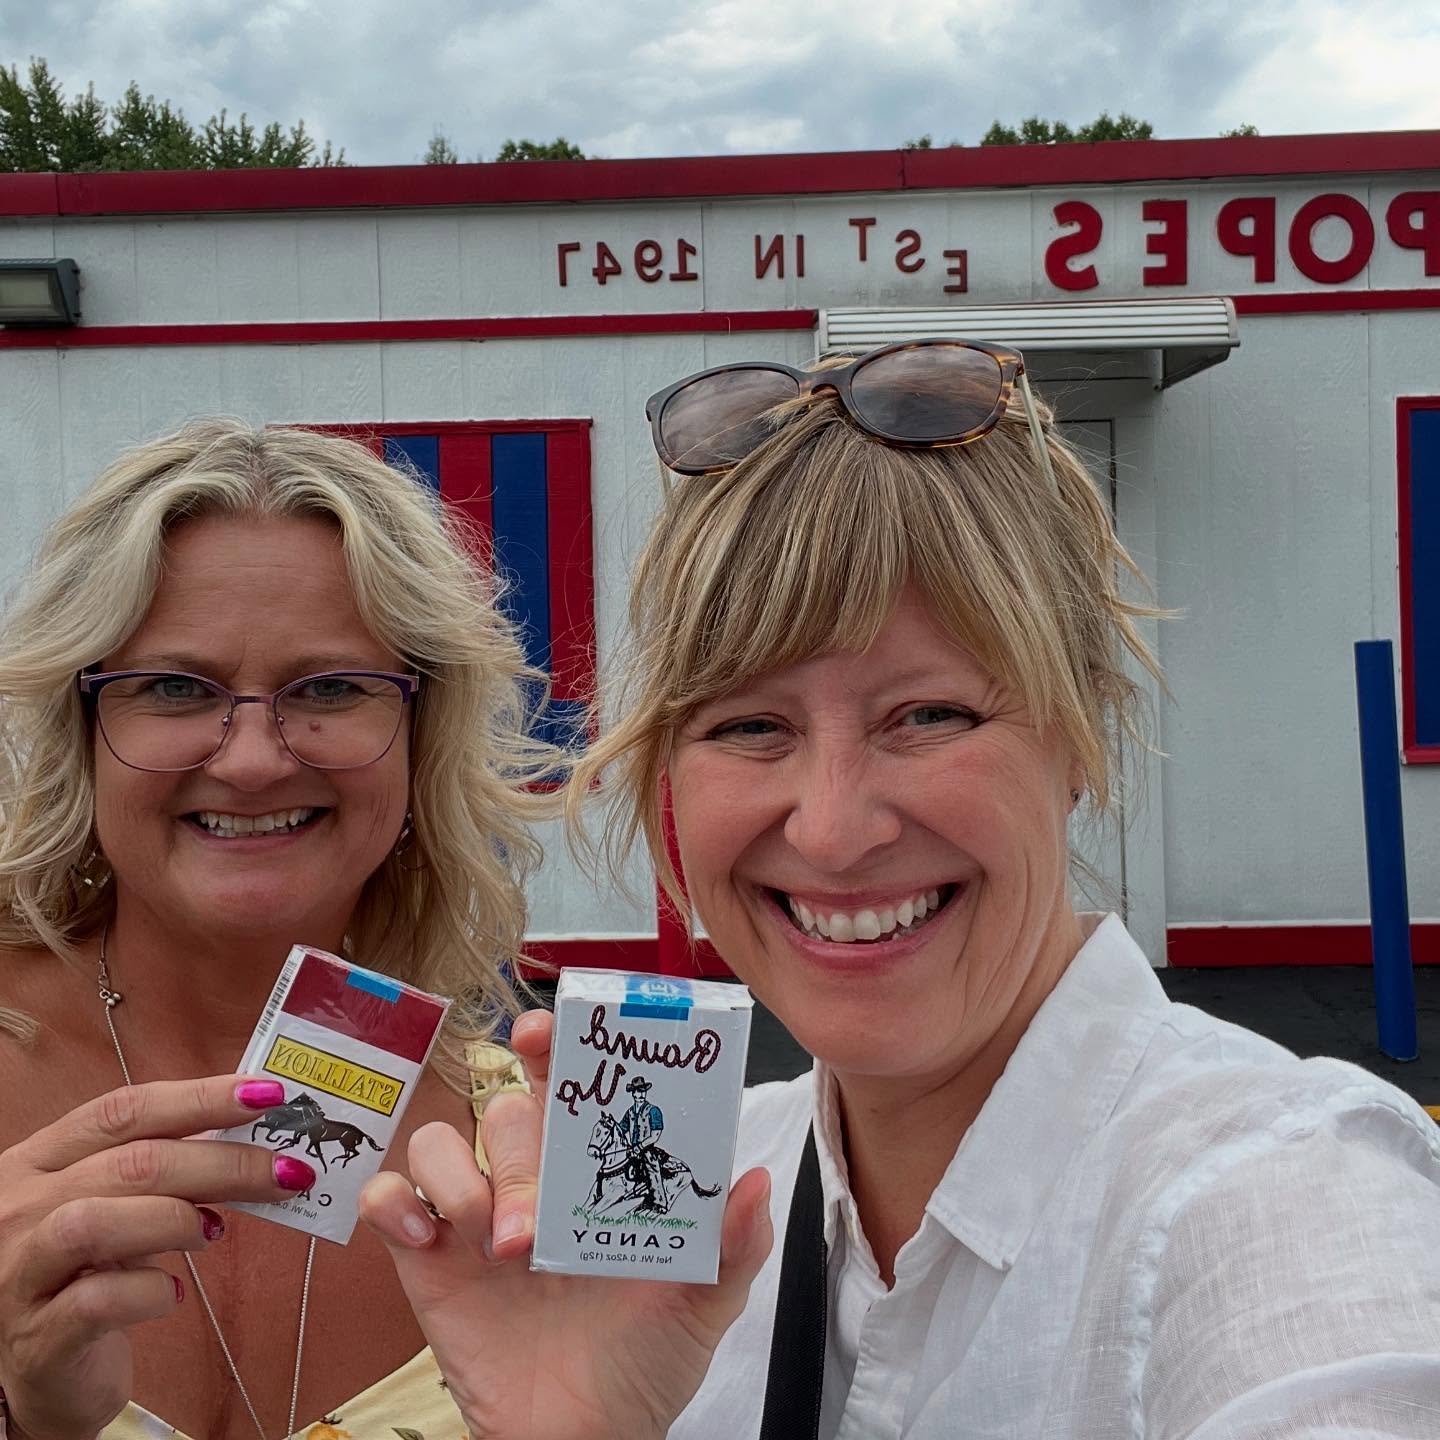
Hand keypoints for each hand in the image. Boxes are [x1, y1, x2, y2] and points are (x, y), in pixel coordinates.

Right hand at [0, 1076, 317, 1439]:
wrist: (43, 1373)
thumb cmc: (90, 1272)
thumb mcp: (119, 1206)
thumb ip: (167, 1170)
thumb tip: (255, 1138)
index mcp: (41, 1159)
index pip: (124, 1110)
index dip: (200, 1098)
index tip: (270, 1095)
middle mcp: (19, 1208)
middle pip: (129, 1163)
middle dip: (223, 1162)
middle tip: (287, 1172)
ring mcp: (18, 1274)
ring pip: (95, 1223)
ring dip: (176, 1218)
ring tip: (215, 1231)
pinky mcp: (36, 1339)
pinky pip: (94, 1301)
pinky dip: (148, 1290)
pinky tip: (173, 1294)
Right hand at [361, 1008, 771, 1439]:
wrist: (586, 1438)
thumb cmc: (646, 1360)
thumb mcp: (705, 1303)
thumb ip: (734, 1244)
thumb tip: (752, 1180)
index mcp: (593, 1170)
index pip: (565, 1081)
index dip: (551, 1045)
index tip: (543, 1035)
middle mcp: (530, 1180)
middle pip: (504, 1111)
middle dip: (518, 1154)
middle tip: (534, 1227)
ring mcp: (474, 1216)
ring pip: (438, 1141)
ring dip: (458, 1178)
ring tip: (493, 1244)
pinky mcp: (427, 1258)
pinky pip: (388, 1199)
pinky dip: (394, 1204)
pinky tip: (428, 1242)